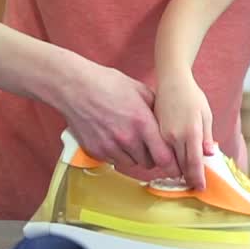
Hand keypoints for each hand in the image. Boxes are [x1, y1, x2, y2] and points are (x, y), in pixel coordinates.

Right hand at [58, 60, 175, 180]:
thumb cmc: (107, 84)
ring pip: (131, 163)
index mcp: (142, 123)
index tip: (174, 164)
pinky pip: (114, 161)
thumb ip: (157, 109)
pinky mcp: (95, 151)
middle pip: (149, 163)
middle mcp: (127, 138)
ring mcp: (110, 146)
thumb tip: (169, 122)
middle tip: (149, 145)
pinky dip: (117, 154)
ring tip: (130, 139)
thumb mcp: (140, 90)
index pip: (164, 157)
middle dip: (152, 157)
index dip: (172, 164)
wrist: (75, 87)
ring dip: (134, 156)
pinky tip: (114, 138)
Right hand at [153, 76, 214, 189]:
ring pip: (165, 162)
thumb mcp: (205, 114)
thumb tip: (209, 154)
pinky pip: (156, 153)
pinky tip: (167, 158)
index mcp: (190, 131)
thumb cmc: (191, 95)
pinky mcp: (151, 132)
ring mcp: (160, 135)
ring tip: (181, 173)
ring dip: (173, 170)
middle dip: (185, 177)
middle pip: (179, 166)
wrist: (171, 81)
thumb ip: (206, 136)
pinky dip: (162, 159)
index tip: (201, 188)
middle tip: (192, 184)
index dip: (197, 177)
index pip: (194, 162)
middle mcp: (173, 136)